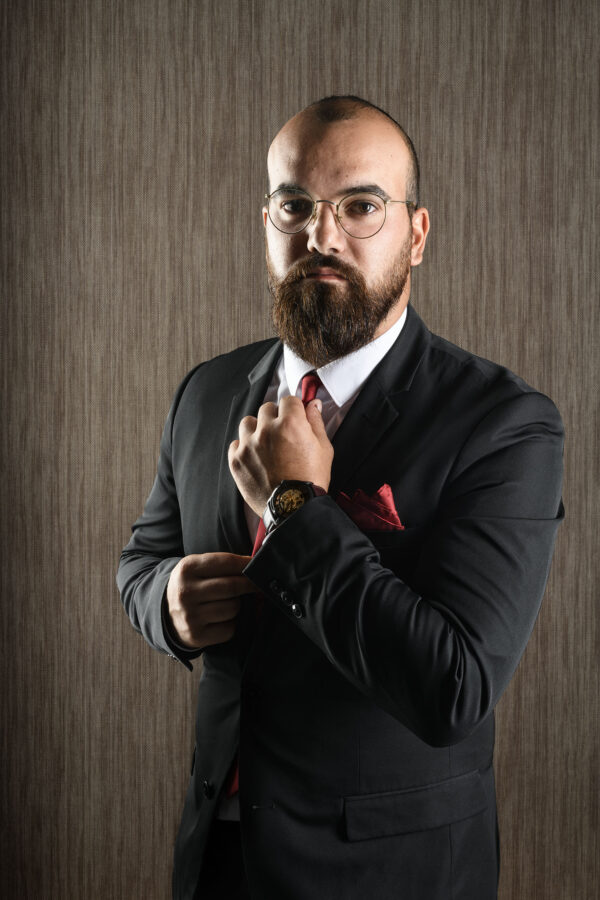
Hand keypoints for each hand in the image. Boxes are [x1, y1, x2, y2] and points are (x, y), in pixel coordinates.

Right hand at [166, 552, 252, 648]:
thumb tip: (254, 564)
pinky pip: (230, 629)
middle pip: (232, 586)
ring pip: (233, 608)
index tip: (257, 565)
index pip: (227, 562)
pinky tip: (221, 619)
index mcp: (187, 569)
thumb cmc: (190, 586)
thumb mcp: (197, 568)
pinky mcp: (196, 635)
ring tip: (228, 602)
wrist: (165, 614)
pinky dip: (231, 624)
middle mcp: (186, 592)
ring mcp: (190, 615)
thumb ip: (223, 564)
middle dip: (249, 585)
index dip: (247, 564)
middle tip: (256, 584)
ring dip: (237, 605)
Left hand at [228, 396, 333, 515]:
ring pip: (248, 423)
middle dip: (276, 417)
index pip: (288, 400)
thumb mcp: (324, 448)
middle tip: (283, 433)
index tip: (295, 417)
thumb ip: (316, 422)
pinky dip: (244, 447)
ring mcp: (249, 445)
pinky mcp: (237, 460)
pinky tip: (255, 456)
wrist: (294, 508)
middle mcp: (266, 430)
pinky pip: (236, 444)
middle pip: (267, 409)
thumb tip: (313, 405)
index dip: (294, 409)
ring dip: (257, 429)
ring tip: (266, 443)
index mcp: (290, 423)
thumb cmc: (310, 480)